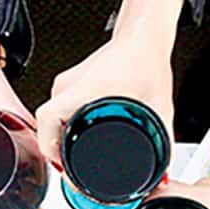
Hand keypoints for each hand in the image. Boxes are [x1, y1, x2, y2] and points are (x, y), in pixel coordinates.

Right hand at [36, 0, 181, 167]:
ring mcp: (66, 82)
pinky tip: (77, 134)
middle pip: (46, 125)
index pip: (47, 120)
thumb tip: (162, 172)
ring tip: (72, 154)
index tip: (61, 167)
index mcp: (84, 89)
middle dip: (55, 151)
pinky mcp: (70, 82)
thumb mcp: (159, 107)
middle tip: (69, 170)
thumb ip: (163, 142)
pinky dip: (62, 125)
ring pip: (50, 117)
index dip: (49, 148)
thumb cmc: (146, 60)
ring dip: (58, 137)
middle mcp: (68, 85)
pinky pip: (57, 108)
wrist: (143, 36)